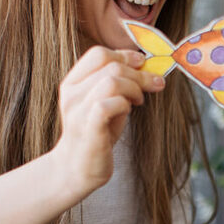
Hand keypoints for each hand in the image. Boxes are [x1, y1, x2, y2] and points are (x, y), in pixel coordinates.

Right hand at [52, 46, 164, 192]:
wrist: (78, 169)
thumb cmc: (97, 133)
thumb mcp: (106, 101)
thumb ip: (118, 83)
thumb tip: (146, 66)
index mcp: (73, 83)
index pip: (98, 53)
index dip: (126, 55)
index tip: (143, 64)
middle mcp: (71, 94)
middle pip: (111, 65)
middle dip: (139, 74)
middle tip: (153, 85)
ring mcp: (77, 111)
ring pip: (112, 81)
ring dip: (134, 88)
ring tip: (139, 101)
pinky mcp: (88, 128)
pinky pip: (109, 104)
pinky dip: (125, 104)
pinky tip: (128, 111)